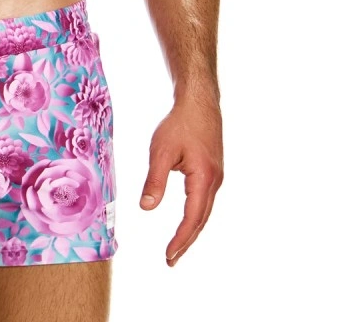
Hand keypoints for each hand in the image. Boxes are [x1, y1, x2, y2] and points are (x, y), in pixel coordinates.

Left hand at [140, 96, 223, 265]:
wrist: (199, 103)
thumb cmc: (180, 124)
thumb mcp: (161, 151)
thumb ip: (155, 180)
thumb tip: (147, 208)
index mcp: (204, 179)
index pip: (192, 218)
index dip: (180, 239)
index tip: (168, 256)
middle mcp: (214, 182)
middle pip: (201, 219)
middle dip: (186, 241)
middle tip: (170, 260)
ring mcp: (216, 176)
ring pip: (204, 211)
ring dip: (192, 230)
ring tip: (177, 247)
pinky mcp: (212, 171)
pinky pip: (204, 200)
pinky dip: (196, 215)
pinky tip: (187, 220)